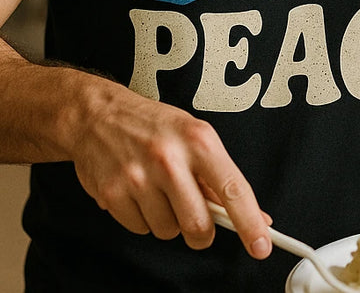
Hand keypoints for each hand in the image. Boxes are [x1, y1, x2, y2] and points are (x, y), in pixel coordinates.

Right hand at [70, 81, 271, 259]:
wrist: (98, 114)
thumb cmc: (152, 125)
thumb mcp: (194, 136)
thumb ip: (221, 177)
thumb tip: (254, 214)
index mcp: (198, 139)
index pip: (232, 189)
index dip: (249, 222)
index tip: (261, 245)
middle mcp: (169, 158)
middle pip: (198, 224)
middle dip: (201, 231)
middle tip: (195, 216)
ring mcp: (138, 177)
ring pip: (168, 231)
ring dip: (168, 220)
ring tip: (158, 190)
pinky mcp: (112, 194)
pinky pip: (140, 229)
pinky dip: (142, 218)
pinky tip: (138, 192)